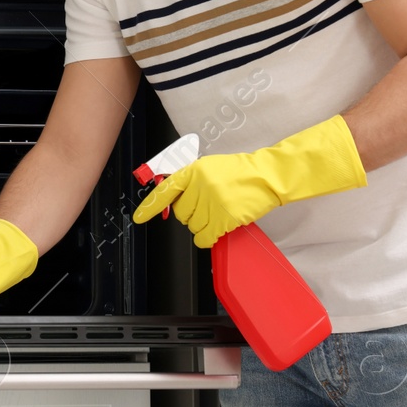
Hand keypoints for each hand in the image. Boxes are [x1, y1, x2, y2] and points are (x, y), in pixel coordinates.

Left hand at [132, 115, 366, 247]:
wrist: (267, 176)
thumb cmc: (240, 172)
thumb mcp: (209, 168)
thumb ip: (190, 182)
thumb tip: (172, 200)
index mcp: (194, 171)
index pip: (165, 190)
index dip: (150, 206)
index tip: (138, 217)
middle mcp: (200, 186)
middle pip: (180, 214)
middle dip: (191, 215)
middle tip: (207, 208)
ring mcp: (212, 202)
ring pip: (193, 227)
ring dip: (203, 226)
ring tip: (218, 213)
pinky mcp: (224, 217)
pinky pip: (204, 237)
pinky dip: (207, 238)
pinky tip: (217, 230)